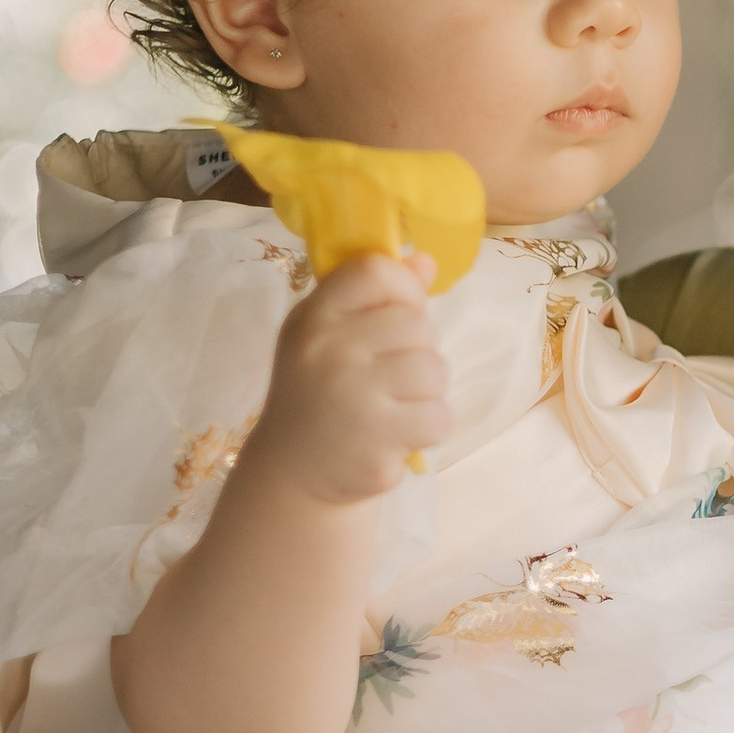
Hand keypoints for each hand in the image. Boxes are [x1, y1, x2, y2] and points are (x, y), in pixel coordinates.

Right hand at [247, 252, 449, 506]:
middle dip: (418, 352)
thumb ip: (376, 298)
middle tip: (389, 378)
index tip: (399, 314)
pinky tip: (398, 434)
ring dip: (427, 392)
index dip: (404, 290)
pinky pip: (439, 417)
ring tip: (394, 406)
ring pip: (435, 371)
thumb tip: (426, 261)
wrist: (294, 471)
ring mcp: (354, 396)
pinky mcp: (378, 439)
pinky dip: (428, 429)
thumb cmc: (319, 393)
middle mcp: (330, 351)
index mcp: (315, 317)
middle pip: (419, 325)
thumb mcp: (331, 337)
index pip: (375, 272)